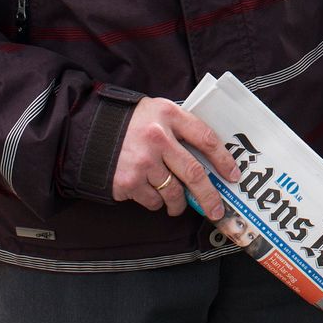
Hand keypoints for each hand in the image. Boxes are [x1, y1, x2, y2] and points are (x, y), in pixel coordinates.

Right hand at [111, 97, 242, 219]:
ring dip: (178, 203)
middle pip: (194, 173)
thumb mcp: (158, 112)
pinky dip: (155, 201)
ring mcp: (142, 162)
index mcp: (169, 115)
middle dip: (209, 196)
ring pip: (173, 192)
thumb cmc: (130, 122)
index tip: (232, 176)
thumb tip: (208, 158)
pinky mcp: (128, 181)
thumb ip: (181, 127)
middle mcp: (157, 138)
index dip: (223, 160)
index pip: (205, 138)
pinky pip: (152, 200)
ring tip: (177, 204)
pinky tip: (148, 191)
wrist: (89, 129)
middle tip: (216, 210)